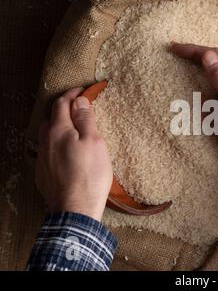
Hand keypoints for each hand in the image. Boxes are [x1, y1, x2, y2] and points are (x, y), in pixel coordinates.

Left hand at [36, 88, 112, 220]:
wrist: (75, 209)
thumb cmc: (89, 174)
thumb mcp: (95, 142)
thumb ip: (85, 119)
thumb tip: (80, 100)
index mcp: (58, 130)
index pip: (61, 103)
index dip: (72, 94)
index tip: (83, 90)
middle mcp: (45, 141)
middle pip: (52, 118)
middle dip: (64, 109)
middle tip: (80, 108)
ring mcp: (42, 158)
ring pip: (48, 135)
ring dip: (60, 127)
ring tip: (74, 129)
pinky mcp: (43, 173)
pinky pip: (48, 151)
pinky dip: (58, 144)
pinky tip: (68, 152)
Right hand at [171, 43, 217, 178]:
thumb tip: (207, 54)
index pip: (216, 55)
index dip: (195, 50)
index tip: (175, 48)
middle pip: (217, 61)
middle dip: (197, 55)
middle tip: (177, 51)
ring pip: (216, 74)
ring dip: (200, 66)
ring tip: (184, 63)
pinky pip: (216, 89)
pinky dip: (204, 83)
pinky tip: (197, 85)